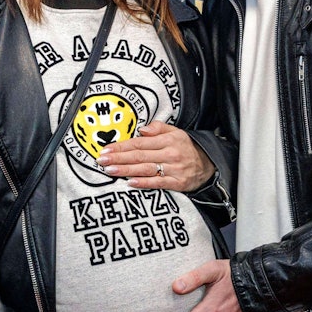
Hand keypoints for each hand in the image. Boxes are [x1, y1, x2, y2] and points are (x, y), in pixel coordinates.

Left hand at [97, 121, 213, 191]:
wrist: (209, 165)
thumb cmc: (186, 148)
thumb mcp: (176, 132)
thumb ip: (158, 128)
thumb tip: (142, 129)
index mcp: (168, 139)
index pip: (140, 142)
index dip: (122, 146)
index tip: (106, 149)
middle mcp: (170, 153)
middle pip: (140, 155)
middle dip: (119, 158)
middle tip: (102, 160)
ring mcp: (174, 169)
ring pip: (146, 169)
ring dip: (126, 170)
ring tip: (110, 170)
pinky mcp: (178, 183)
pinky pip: (158, 183)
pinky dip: (144, 183)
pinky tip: (130, 183)